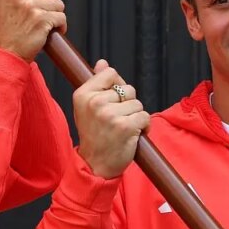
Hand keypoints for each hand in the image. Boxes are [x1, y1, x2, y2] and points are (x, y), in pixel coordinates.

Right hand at [0, 0, 65, 61]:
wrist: (8, 53)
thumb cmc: (10, 31)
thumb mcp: (6, 4)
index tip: (38, 0)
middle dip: (51, 3)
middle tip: (43, 15)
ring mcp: (30, 6)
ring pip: (59, 4)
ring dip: (56, 15)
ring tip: (45, 24)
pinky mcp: (42, 19)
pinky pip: (62, 17)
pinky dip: (60, 26)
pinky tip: (51, 31)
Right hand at [73, 60, 149, 178]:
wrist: (95, 165)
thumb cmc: (94, 135)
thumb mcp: (88, 107)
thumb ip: (97, 83)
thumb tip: (103, 63)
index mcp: (83, 94)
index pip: (111, 73)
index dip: (117, 86)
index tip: (112, 101)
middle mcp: (95, 102)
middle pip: (128, 89)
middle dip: (127, 104)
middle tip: (115, 121)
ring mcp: (110, 114)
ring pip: (138, 104)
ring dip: (135, 117)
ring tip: (122, 129)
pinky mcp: (125, 126)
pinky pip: (145, 117)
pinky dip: (144, 127)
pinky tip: (132, 135)